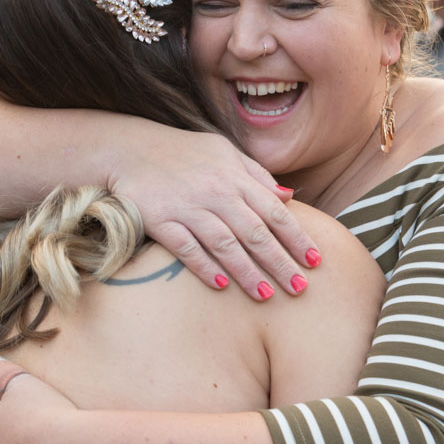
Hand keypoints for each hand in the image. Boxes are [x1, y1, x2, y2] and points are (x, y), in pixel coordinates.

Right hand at [112, 128, 317, 298]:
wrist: (128, 147)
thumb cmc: (183, 153)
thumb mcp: (225, 153)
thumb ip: (257, 175)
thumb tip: (289, 196)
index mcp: (235, 177)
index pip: (274, 211)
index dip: (297, 237)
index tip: (315, 261)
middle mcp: (216, 192)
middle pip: (255, 232)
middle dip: (280, 262)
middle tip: (299, 288)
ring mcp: (188, 206)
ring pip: (225, 244)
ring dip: (248, 272)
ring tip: (266, 296)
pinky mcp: (160, 220)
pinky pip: (186, 248)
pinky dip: (204, 266)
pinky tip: (221, 285)